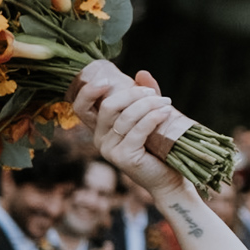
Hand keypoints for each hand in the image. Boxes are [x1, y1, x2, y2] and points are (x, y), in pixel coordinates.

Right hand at [76, 65, 183, 199]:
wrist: (168, 177)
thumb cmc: (157, 146)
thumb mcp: (148, 116)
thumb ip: (143, 96)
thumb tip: (141, 73)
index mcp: (99, 128)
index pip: (81, 107)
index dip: (88, 91)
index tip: (107, 80)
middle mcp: (99, 139)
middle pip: (108, 106)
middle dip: (132, 94)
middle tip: (153, 94)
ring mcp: (110, 150)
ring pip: (126, 117)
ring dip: (148, 105)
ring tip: (166, 103)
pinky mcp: (124, 157)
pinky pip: (137, 131)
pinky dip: (153, 118)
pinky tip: (165, 112)